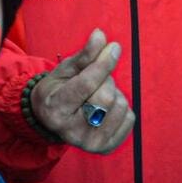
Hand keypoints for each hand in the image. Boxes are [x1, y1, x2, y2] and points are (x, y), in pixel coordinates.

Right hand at [30, 30, 134, 152]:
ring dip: (114, 93)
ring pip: (120, 106)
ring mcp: (89, 143)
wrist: (52, 120)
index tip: (114, 47)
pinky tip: (106, 108)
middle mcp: (71, 131)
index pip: (87, 84)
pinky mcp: (106, 148)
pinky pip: (129, 118)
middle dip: (106, 80)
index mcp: (55, 109)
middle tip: (96, 80)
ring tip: (98, 95)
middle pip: (106, 96)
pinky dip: (122, 107)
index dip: (103, 63)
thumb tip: (100, 35)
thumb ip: (85, 54)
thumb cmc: (59, 89)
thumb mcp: (65, 69)